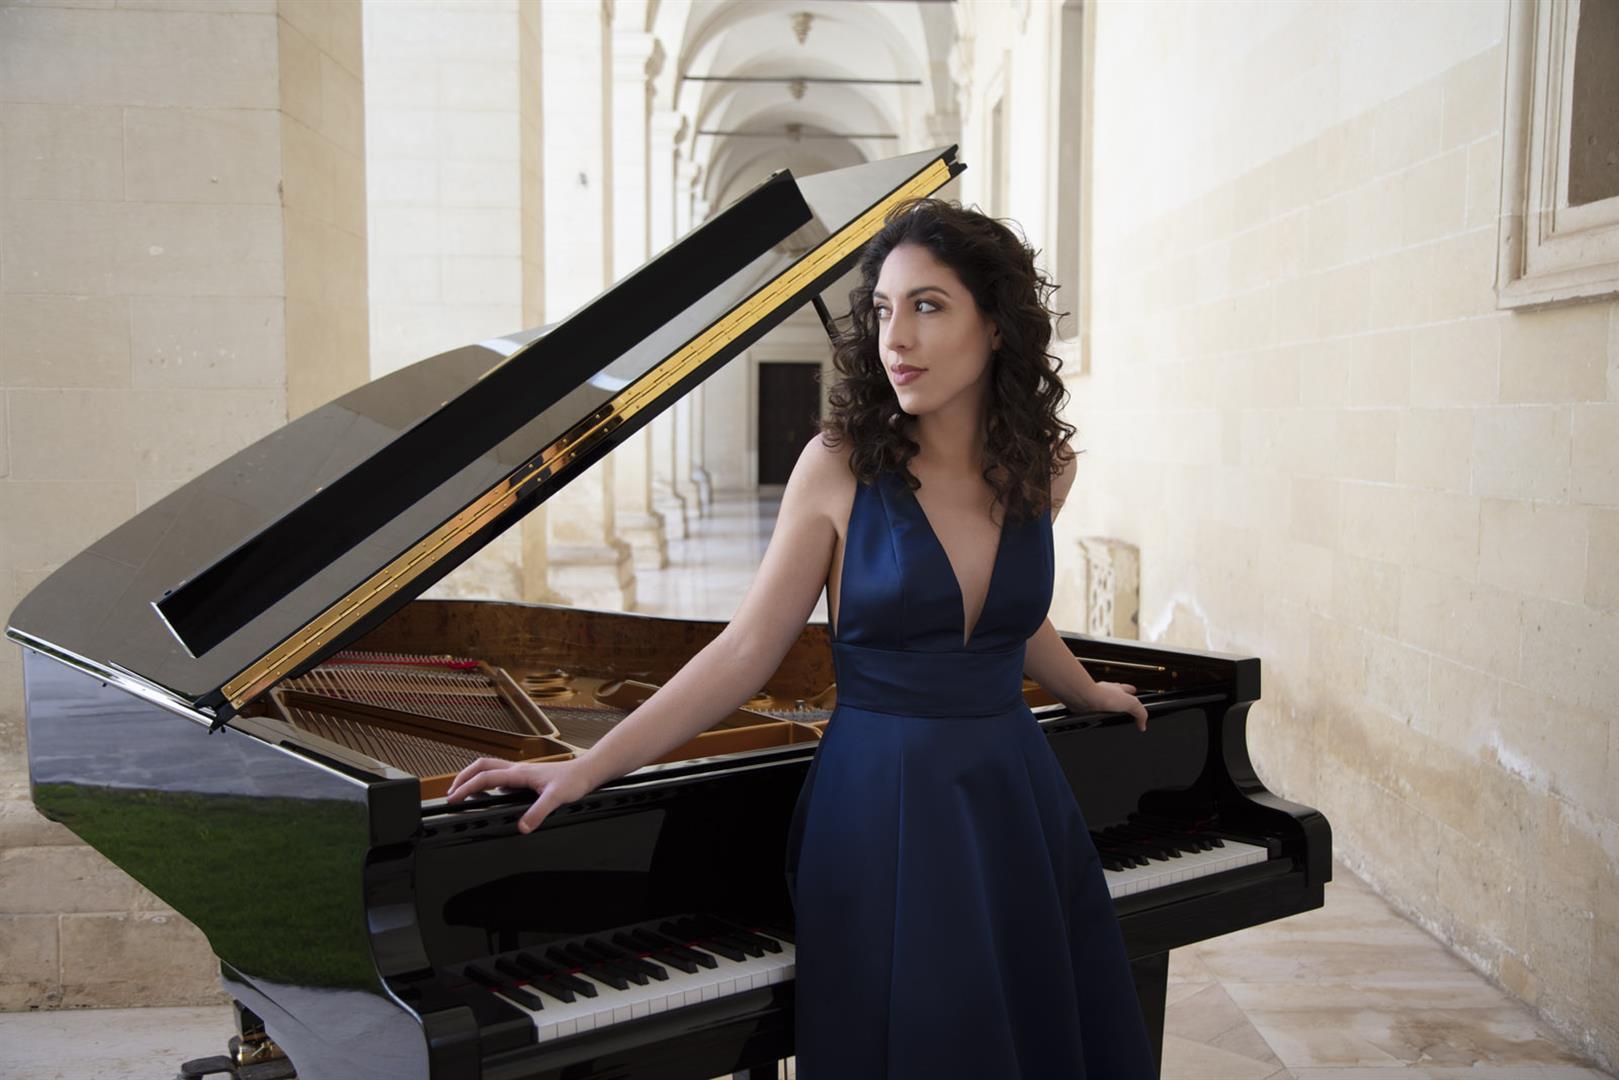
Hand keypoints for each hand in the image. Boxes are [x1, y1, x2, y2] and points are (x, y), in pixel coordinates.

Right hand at [444, 757, 600, 833]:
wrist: (587, 772)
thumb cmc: (574, 780)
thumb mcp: (556, 798)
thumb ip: (538, 812)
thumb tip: (522, 827)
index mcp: (520, 773)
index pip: (486, 778)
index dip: (466, 787)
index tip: (453, 798)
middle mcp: (518, 770)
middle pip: (482, 766)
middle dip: (463, 777)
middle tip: (451, 793)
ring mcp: (522, 772)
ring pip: (490, 768)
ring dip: (474, 777)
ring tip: (464, 791)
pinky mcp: (527, 777)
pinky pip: (501, 776)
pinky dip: (488, 782)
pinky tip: (490, 795)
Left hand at [1078, 682, 1148, 731]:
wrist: (1084, 698)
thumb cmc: (1103, 695)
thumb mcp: (1131, 704)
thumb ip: (1140, 713)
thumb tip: (1143, 725)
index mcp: (1118, 689)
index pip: (1128, 689)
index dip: (1132, 692)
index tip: (1135, 694)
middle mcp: (1106, 691)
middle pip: (1114, 694)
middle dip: (1118, 699)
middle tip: (1121, 707)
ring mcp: (1094, 697)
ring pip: (1102, 700)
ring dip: (1104, 706)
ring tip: (1107, 714)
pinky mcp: (1085, 704)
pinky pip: (1091, 709)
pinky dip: (1094, 713)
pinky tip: (1095, 718)